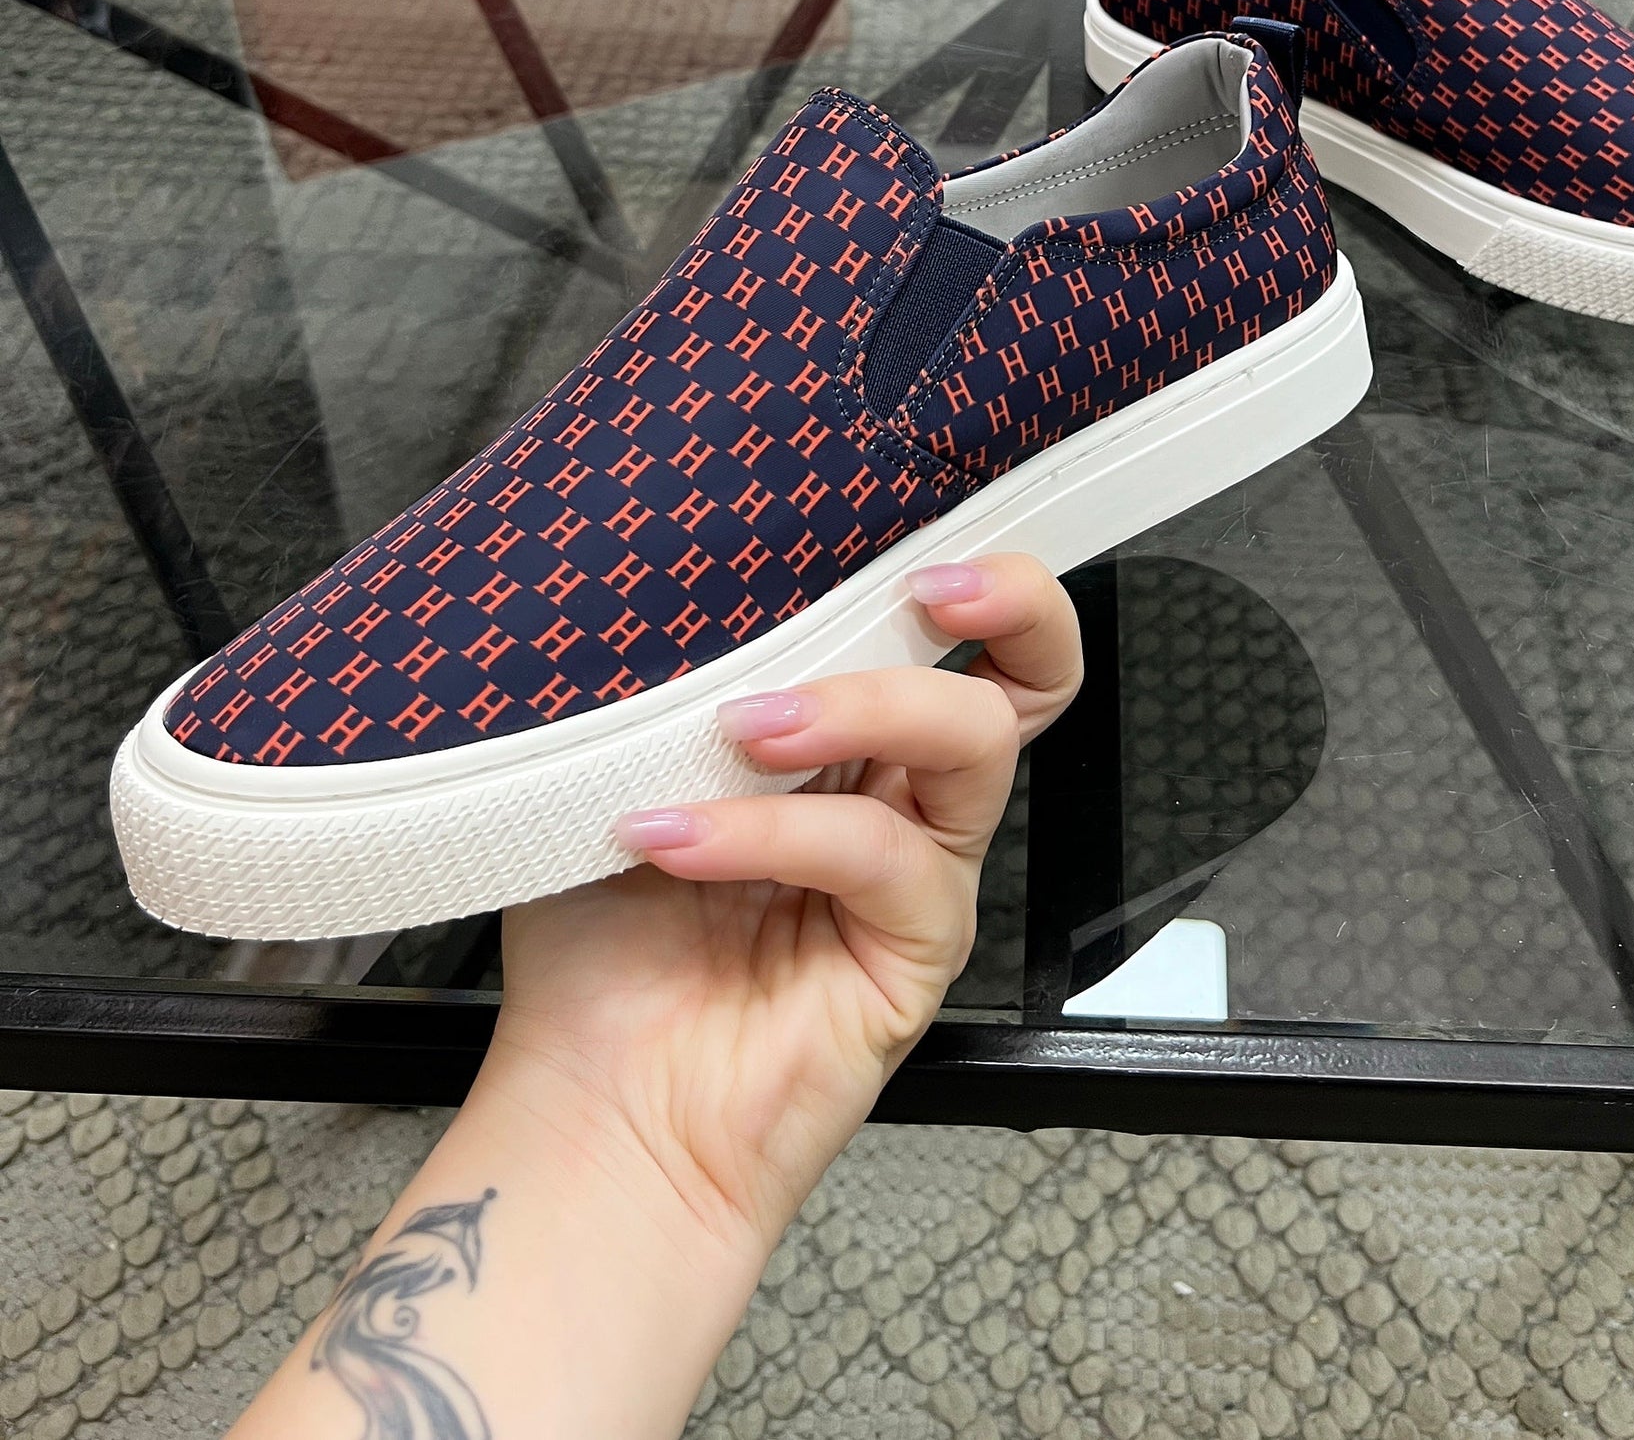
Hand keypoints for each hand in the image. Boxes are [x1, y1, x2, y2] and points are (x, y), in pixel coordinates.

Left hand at [480, 553, 1080, 1265]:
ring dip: (858, 706)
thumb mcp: (615, 775)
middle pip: (1033, 674)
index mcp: (844, 739)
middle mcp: (901, 796)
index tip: (896, 527)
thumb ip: (664, 683)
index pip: (948, 632)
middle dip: (1007, 600)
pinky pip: (881, 856)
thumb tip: (662, 574)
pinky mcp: (916, 952)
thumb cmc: (598, 949)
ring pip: (972, 739)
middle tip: (925, 588)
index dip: (960, 566)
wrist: (592, 1113)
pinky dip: (772, 832)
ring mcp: (917, 873)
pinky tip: (675, 837)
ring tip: (743, 727)